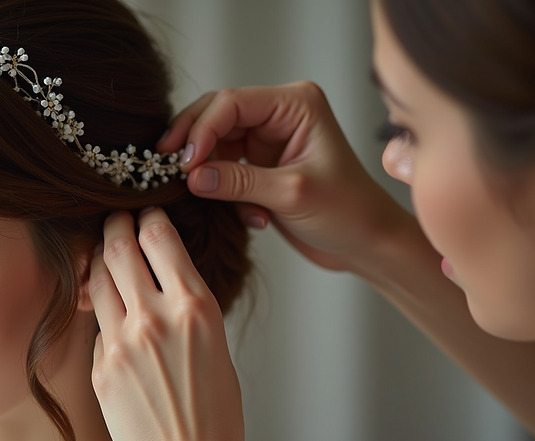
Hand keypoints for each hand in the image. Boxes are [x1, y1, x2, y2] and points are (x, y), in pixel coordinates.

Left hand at [89, 208, 242, 440]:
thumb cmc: (216, 413)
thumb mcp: (216, 345)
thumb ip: (186, 307)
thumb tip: (161, 278)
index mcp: (195, 307)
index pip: (159, 237)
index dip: (148, 216)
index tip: (145, 212)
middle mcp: (154, 317)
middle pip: (118, 248)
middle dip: (114, 225)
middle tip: (114, 219)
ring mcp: (121, 342)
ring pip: (98, 280)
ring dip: (99, 261)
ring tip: (104, 255)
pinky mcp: (100, 366)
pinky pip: (98, 326)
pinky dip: (104, 315)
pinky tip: (114, 318)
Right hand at [160, 82, 412, 274]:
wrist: (366, 244)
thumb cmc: (348, 213)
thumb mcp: (292, 195)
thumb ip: (240, 182)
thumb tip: (191, 177)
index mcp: (296, 104)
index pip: (232, 102)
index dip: (201, 129)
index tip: (183, 163)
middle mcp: (279, 114)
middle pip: (216, 116)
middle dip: (193, 144)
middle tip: (168, 170)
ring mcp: (268, 139)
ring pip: (214, 144)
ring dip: (209, 174)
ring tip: (209, 199)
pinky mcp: (260, 166)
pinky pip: (223, 170)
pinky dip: (225, 193)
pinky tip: (251, 218)